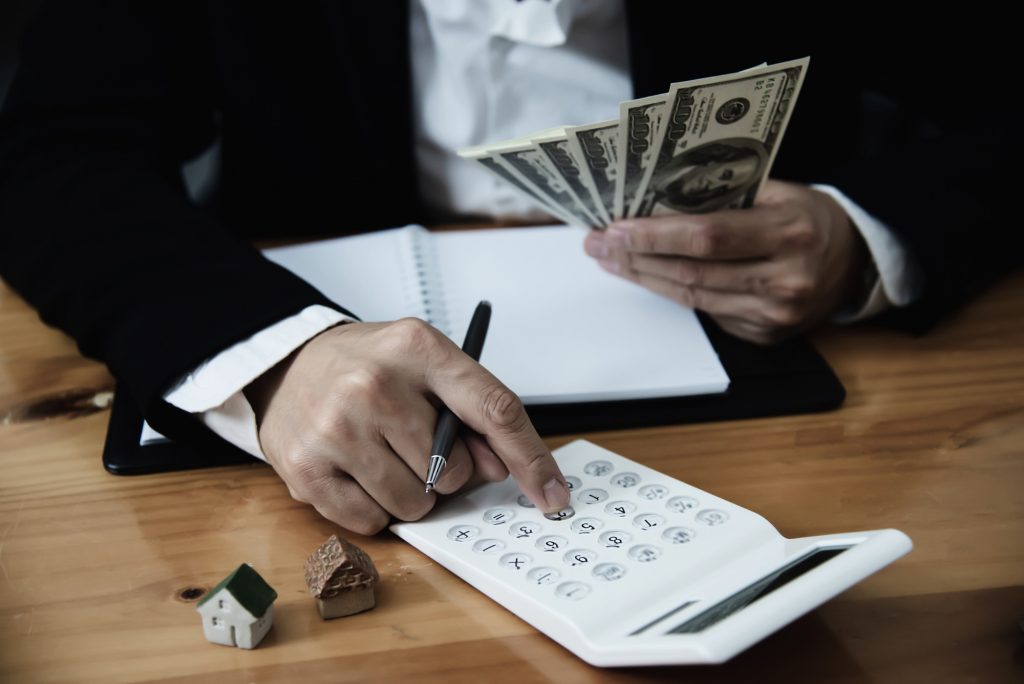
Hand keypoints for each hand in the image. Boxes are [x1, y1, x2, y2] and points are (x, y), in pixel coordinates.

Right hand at [246, 318, 569, 534]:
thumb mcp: (424, 367)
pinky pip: (372, 520)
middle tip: (412, 442)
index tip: (553, 494)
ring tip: (381, 454)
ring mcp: (337, 428)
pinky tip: (356, 471)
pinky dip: (374, 507)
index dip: (530, 457)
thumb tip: (500, 469)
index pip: (494, 408)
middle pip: (452, 470)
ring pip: (414, 502)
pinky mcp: (306, 467)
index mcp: (417, 349)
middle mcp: (375, 385)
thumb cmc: (366, 368)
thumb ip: (469, 411)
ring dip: (409, 493)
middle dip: (444, 470)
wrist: (288, 367)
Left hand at [584, 180, 868, 343]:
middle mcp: (785, 280)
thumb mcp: (777, 191)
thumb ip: (723, 196)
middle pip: (692, 274)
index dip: (655, 235)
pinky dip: (675, 293)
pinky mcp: (765, 336)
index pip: (707, 237)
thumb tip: (654, 200)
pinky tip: (650, 276)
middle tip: (598, 245)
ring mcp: (776, 315)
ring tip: (612, 260)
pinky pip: (709, 313)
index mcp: (790, 233)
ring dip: (646, 279)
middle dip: (637, 259)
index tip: (615, 229)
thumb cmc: (808, 216)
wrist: (856, 260)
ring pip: (694, 298)